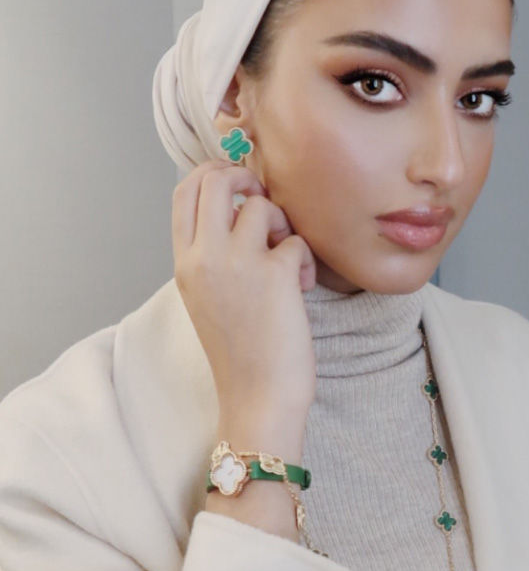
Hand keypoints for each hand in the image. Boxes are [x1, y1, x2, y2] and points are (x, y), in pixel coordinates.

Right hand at [172, 158, 317, 420]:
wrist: (257, 397)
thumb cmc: (240, 352)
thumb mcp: (206, 297)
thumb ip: (211, 254)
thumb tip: (238, 210)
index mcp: (183, 263)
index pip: (183, 192)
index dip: (211, 173)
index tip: (236, 183)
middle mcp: (203, 257)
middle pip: (215, 180)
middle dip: (246, 180)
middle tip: (264, 203)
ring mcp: (237, 263)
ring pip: (261, 206)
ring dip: (282, 226)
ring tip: (285, 261)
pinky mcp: (275, 273)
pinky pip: (295, 240)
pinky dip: (303, 260)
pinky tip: (298, 288)